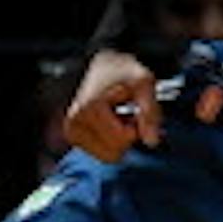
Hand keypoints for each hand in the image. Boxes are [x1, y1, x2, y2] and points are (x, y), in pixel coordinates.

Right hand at [63, 48, 161, 162]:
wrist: (103, 65)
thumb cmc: (125, 73)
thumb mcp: (145, 84)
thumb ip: (150, 113)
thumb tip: (152, 143)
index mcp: (89, 108)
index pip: (122, 140)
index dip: (136, 127)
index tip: (133, 109)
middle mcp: (74, 122)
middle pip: (114, 154)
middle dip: (127, 137)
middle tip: (126, 114)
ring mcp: (70, 130)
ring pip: (108, 156)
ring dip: (119, 140)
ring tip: (117, 117)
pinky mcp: (72, 136)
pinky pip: (101, 154)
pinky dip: (110, 141)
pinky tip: (109, 122)